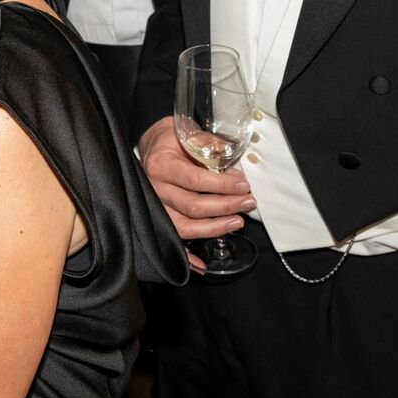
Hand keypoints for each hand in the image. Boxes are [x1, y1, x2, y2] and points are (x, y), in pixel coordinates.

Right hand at [137, 116, 255, 273]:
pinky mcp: (157, 220)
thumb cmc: (169, 140)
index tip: (243, 184)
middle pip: (193, 206)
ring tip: (237, 222)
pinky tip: (203, 265)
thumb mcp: (186, 132)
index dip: (223, 185)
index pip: (196, 179)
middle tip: (248, 202)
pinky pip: (173, 241)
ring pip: (184, 227)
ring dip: (215, 228)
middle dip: (226, 206)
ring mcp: (154, 207)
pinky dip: (187, 257)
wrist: (149, 148)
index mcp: (161, 165)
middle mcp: (154, 188)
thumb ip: (208, 143)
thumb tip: (230, 158)